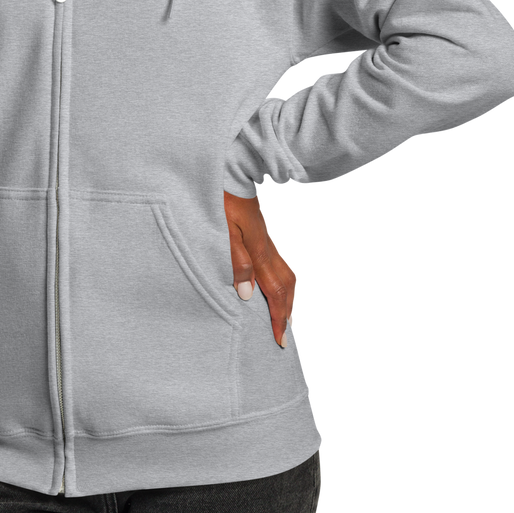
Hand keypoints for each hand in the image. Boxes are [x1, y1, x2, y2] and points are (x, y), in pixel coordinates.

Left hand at [225, 191, 298, 348]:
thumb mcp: (222, 232)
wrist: (232, 172)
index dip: (279, 317)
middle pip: (288, 285)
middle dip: (289, 311)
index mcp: (259, 250)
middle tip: (287, 334)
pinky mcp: (265, 233)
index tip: (280, 339)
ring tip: (289, 315)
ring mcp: (269, 239)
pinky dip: (286, 279)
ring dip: (291, 296)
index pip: (275, 291)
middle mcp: (269, 247)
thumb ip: (236, 262)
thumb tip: (248, 295)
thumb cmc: (223, 200)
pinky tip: (280, 283)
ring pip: (289, 273)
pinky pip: (283, 261)